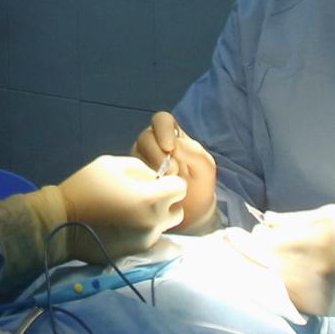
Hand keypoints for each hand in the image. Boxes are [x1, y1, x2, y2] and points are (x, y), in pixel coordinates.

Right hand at [53, 154, 185, 261]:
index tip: (155, 181)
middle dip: (166, 201)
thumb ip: (140, 167)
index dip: (169, 181)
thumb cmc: (85, 187)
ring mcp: (146, 240)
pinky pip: (151, 238)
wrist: (61, 222)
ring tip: (133, 212)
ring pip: (166, 226)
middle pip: (178, 210)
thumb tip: (155, 178)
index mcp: (149, 198)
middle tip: (144, 197)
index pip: (181, 188)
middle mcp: (153, 222)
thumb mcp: (111, 164)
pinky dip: (144, 230)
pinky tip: (124, 224)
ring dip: (157, 217)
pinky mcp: (136, 252)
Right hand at [132, 111, 217, 228]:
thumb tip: (173, 146)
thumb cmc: (199, 186)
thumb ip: (194, 154)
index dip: (163, 130)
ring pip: (135, 153)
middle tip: (172, 173)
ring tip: (165, 184)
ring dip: (150, 168)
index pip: (162, 120)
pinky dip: (141, 179)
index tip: (170, 148)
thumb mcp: (205, 169)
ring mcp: (142, 159)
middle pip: (145, 137)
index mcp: (173, 135)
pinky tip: (153, 190)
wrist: (191, 213)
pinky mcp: (133, 175)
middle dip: (157, 154)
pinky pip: (129, 171)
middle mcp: (154, 143)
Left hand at [232, 204, 334, 318]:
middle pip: (259, 263)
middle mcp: (309, 269)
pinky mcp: (315, 310)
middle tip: (222, 247)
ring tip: (230, 265)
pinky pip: (279, 301)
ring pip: (264, 285)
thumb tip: (263, 221)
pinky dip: (263, 291)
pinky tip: (252, 282)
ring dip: (246, 274)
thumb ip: (295, 218)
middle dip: (238, 254)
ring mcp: (311, 293)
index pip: (264, 241)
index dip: (245, 238)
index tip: (233, 233)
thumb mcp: (332, 216)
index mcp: (313, 241)